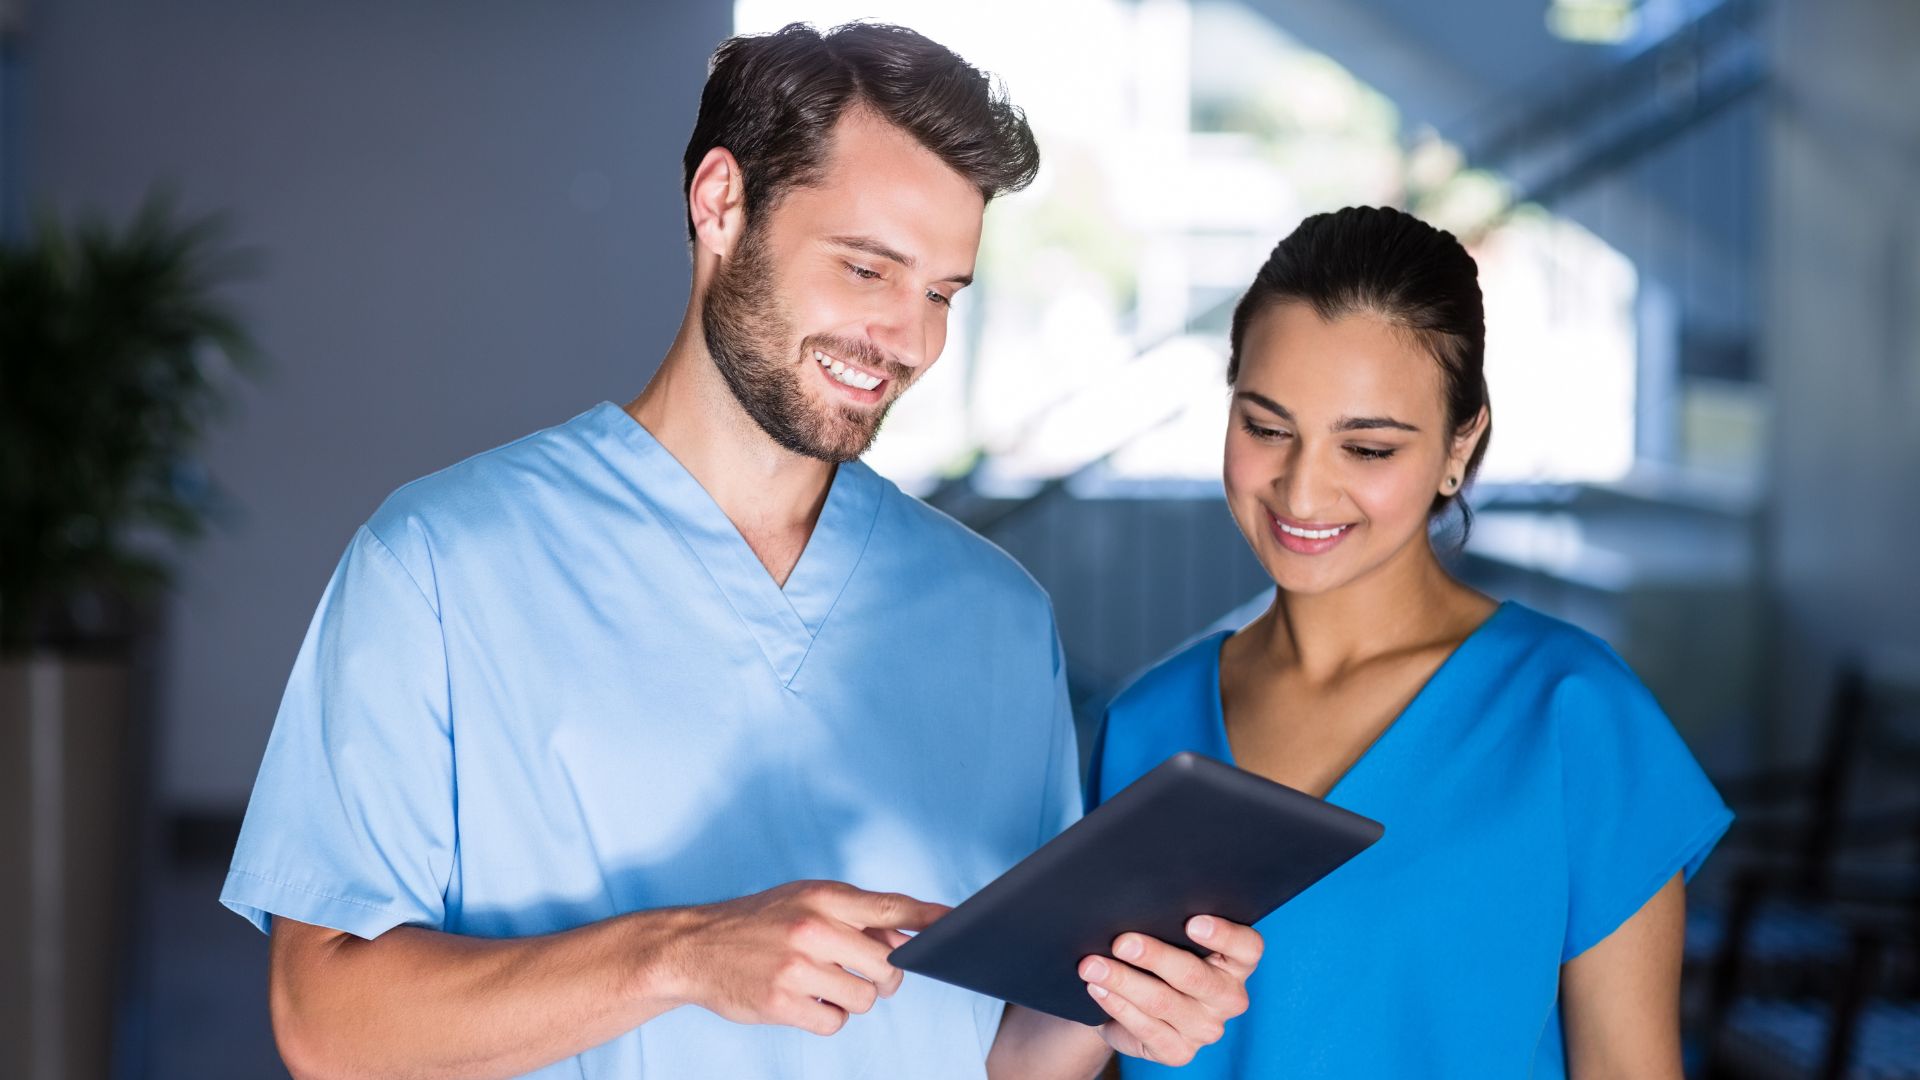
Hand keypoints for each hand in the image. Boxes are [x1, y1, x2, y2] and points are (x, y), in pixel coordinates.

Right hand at [662, 880, 948, 1035]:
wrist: (693, 947)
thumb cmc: (758, 923)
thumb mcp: (804, 901)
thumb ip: (855, 916)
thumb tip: (906, 941)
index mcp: (823, 897)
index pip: (890, 908)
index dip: (928, 919)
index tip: (956, 923)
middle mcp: (812, 928)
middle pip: (887, 965)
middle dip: (883, 977)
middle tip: (860, 974)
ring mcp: (797, 966)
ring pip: (865, 998)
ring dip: (852, 999)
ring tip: (823, 984)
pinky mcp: (781, 1002)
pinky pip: (834, 1021)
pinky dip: (827, 1017)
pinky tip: (805, 1001)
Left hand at [1078, 915, 1262, 1065]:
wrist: (1131, 1003)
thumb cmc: (1157, 956)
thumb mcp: (1169, 936)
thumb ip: (1167, 922)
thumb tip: (1137, 902)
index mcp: (1238, 962)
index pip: (1247, 947)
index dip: (1224, 935)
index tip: (1191, 922)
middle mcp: (1229, 997)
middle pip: (1196, 976)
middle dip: (1155, 956)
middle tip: (1121, 942)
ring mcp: (1206, 1029)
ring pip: (1164, 1003)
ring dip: (1123, 981)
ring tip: (1092, 965)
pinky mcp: (1179, 1052)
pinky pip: (1147, 1029)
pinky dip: (1118, 1006)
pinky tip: (1098, 989)